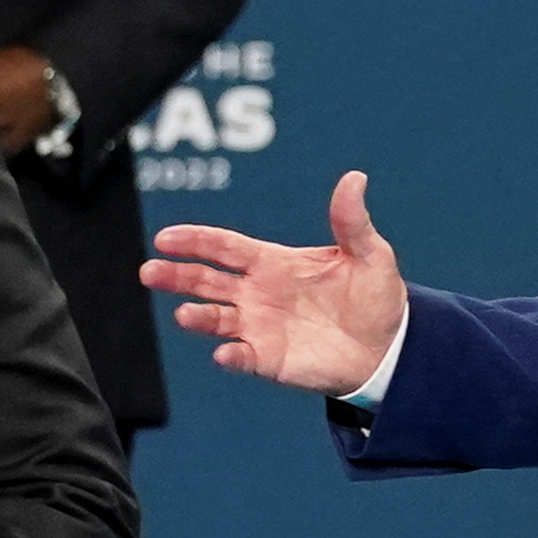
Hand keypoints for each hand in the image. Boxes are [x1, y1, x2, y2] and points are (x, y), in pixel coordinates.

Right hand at [145, 170, 408, 394]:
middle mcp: (257, 293)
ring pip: (215, 319)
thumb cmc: (375, 297)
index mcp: (273, 262)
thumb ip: (352, 221)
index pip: (224, 247)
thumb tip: (355, 178)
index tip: (165, 238)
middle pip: (206, 281)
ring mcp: (259, 327)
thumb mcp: (369, 254)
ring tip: (185, 313)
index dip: (195, 240)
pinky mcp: (268, 359)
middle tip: (149, 271)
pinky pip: (242, 357)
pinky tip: (225, 354)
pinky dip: (231, 355)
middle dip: (176, 275)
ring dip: (198, 316)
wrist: (389, 348)